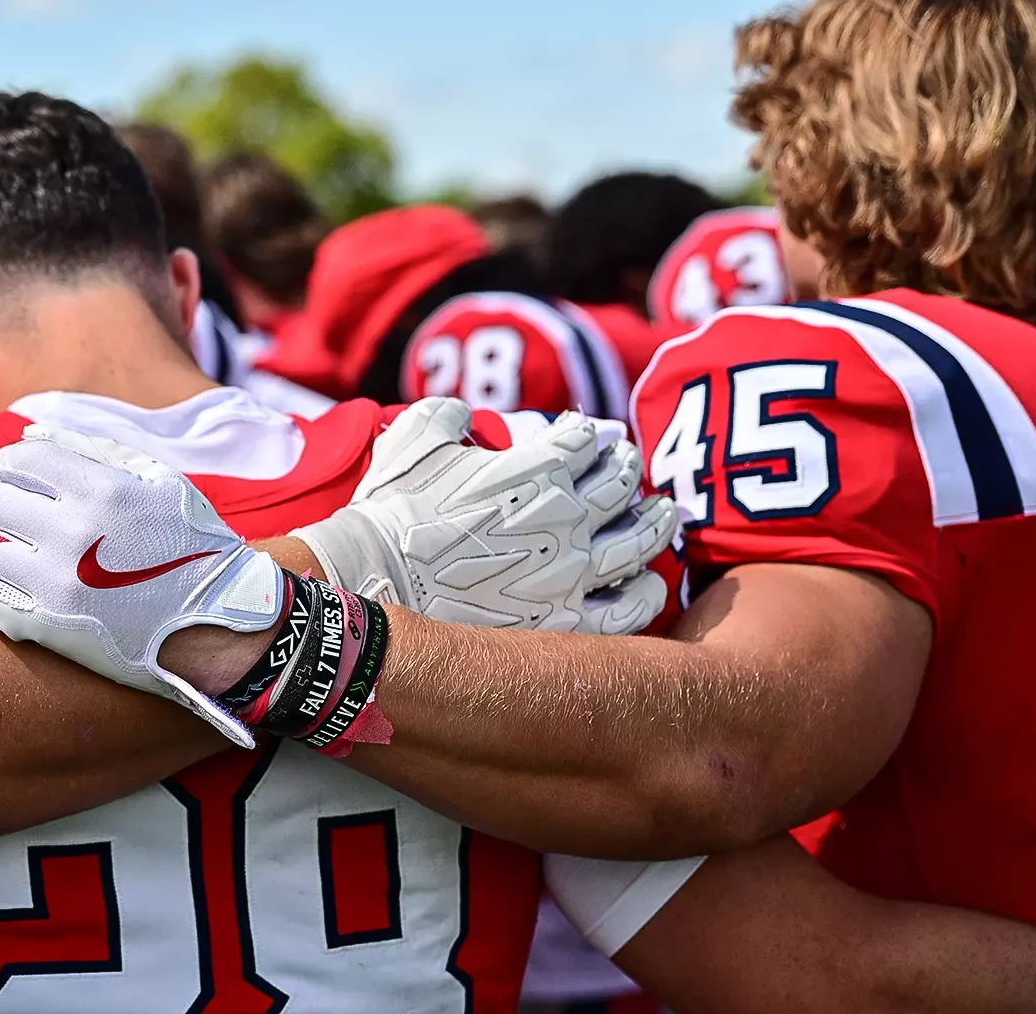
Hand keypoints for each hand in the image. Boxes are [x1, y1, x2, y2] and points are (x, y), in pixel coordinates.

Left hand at [0, 423, 284, 745]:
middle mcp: (72, 532)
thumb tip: (35, 432)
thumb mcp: (161, 480)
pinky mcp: (45, 625)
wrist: (220, 625)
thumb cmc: (193, 546)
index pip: (19, 460)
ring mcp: (54, 582)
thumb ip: (97, 449)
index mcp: (101, 489)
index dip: (3, 463)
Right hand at [294, 398, 675, 634]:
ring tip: (662, 515)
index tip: (585, 435)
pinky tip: (643, 583)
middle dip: (627, 468)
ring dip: (656, 523)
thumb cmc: (391, 509)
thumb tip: (465, 415)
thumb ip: (449, 414)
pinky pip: (628, 607)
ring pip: (641, 542)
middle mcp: (570, 516)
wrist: (373, 580)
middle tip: (628, 465)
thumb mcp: (414, 437)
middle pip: (624, 483)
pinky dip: (643, 591)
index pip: (586, 439)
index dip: (587, 433)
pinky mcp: (566, 622)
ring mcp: (573, 574)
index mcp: (540, 467)